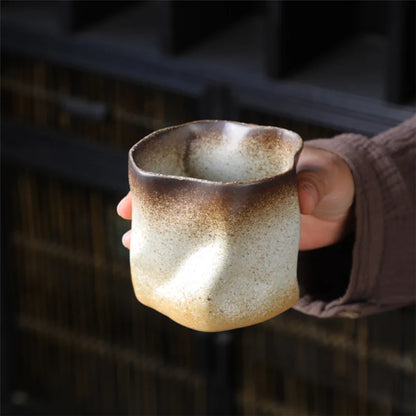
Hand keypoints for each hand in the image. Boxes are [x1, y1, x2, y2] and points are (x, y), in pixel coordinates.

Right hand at [117, 145, 354, 250]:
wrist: (346, 212)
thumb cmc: (334, 181)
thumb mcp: (326, 176)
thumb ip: (314, 182)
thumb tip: (299, 196)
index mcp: (244, 160)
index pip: (195, 158)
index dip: (165, 170)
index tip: (140, 185)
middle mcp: (233, 185)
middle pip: (185, 191)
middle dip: (156, 204)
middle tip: (127, 218)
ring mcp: (235, 213)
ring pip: (194, 219)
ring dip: (167, 231)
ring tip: (136, 244)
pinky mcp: (243, 237)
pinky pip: (213, 244)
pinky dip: (195, 253)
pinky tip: (177, 265)